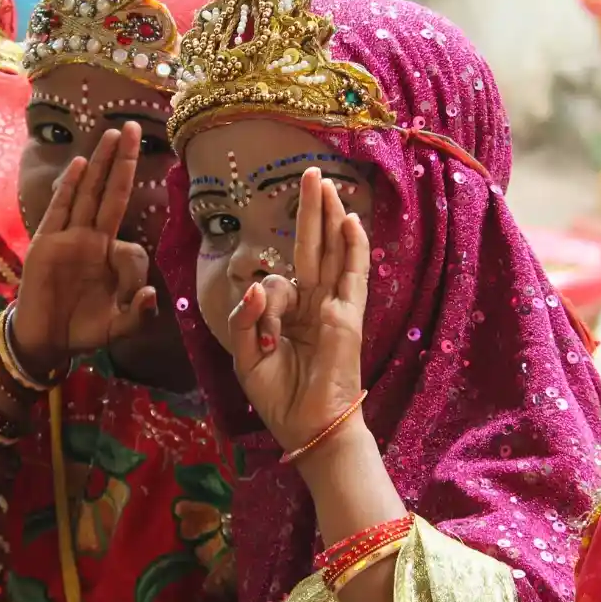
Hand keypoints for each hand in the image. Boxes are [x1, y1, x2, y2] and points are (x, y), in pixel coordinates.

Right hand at [10, 121, 156, 375]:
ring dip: (101, 164)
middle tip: (135, 127)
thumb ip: (137, 315)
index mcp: (111, 258)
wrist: (44, 340)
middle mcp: (92, 241)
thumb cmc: (82, 331)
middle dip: (124, 161)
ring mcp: (69, 239)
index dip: (136, 272)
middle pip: (112, 193)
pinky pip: (60, 210)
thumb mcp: (117, 328)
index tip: (134, 298)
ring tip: (114, 134)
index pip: (132, 247)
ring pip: (88, 194)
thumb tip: (151, 295)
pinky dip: (70, 188)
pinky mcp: (47, 244)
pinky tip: (82, 164)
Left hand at [227, 168, 369, 451]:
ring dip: (331, 217)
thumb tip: (258, 282)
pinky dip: (354, 247)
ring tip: (327, 183)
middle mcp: (313, 305)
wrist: (308, 428)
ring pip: (334, 253)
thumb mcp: (246, 356)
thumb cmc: (278, 397)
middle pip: (312, 248)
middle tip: (310, 173)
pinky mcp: (347, 317)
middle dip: (310, 211)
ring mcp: (333, 308)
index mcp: (289, 315)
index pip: (276, 282)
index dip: (262, 295)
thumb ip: (246, 317)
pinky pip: (352, 276)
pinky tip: (351, 220)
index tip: (261, 331)